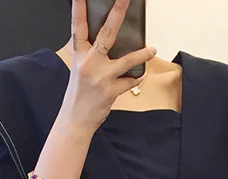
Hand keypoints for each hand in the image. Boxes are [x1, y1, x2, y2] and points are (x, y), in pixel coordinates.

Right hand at [59, 0, 156, 132]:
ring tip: (152, 49)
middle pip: (107, 33)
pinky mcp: (111, 91)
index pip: (78, 26)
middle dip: (118, 13)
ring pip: (127, 60)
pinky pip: (130, 81)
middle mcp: (89, 63)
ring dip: (142, 54)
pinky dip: (136, 78)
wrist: (76, 119)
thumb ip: (91, 54)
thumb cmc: (78, 94)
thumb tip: (107, 41)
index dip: (79, 9)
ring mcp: (101, 77)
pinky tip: (138, 76)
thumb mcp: (79, 69)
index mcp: (79, 55)